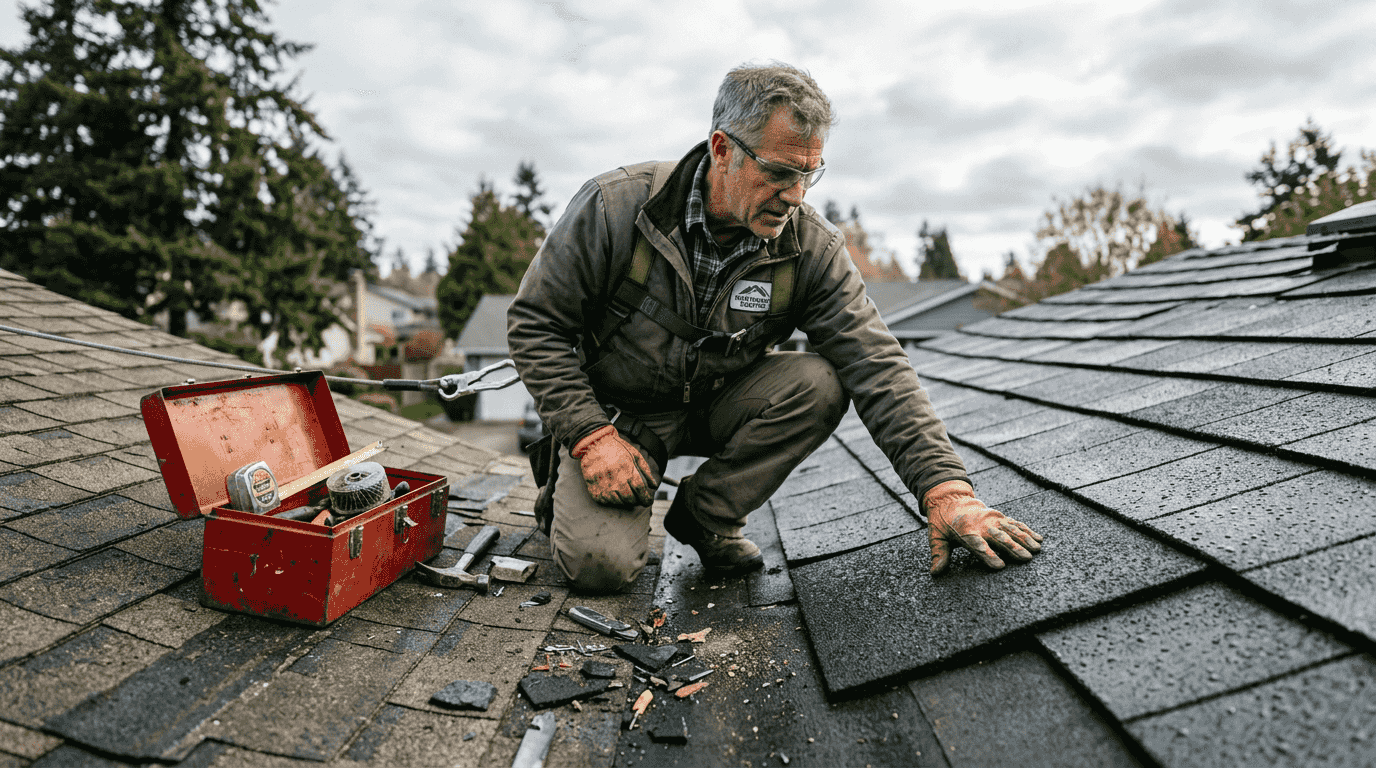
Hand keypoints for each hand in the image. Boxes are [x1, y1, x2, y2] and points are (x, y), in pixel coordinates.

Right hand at [571, 425, 659, 506]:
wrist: (593, 443)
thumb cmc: (616, 448)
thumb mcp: (634, 454)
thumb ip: (645, 470)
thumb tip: (654, 485)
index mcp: (626, 467)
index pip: (640, 489)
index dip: (646, 498)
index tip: (648, 501)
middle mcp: (615, 477)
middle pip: (630, 498)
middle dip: (636, 500)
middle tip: (636, 498)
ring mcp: (602, 484)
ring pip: (617, 501)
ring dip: (623, 501)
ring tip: (624, 494)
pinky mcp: (593, 488)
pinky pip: (605, 501)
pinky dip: (611, 499)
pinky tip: (612, 493)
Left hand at [925, 480, 1042, 574]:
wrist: (950, 498)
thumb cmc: (943, 522)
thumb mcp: (936, 536)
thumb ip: (938, 554)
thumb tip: (936, 572)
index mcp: (965, 532)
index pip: (977, 545)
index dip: (988, 555)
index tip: (999, 566)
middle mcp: (982, 525)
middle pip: (999, 538)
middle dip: (1013, 548)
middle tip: (1026, 559)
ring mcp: (992, 519)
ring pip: (1011, 530)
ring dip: (1025, 539)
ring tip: (1037, 549)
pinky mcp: (999, 516)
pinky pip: (1015, 523)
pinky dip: (1027, 530)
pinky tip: (1039, 538)